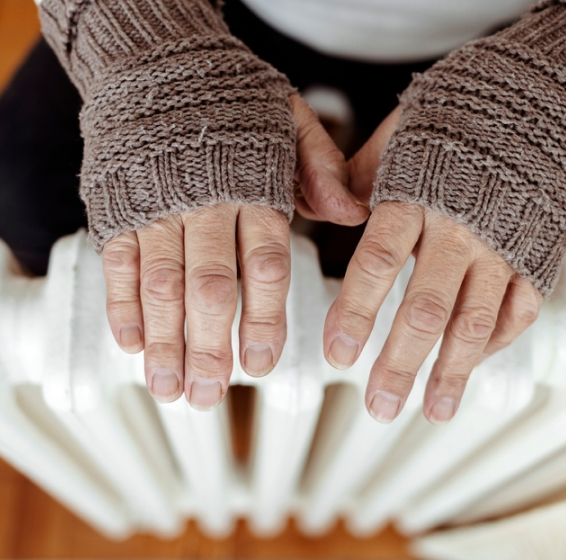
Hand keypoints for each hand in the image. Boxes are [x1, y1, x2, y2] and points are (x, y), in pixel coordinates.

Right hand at [101, 95, 365, 409]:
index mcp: (255, 189)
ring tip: (169, 388)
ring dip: (164, 341)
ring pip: (160, 283)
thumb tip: (353, 212)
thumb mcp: (291, 124)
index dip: (262, 319)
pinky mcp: (120, 207)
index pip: (265, 265)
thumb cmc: (235, 105)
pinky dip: (122, 302)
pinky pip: (118, 260)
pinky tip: (130, 342)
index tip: (260, 365)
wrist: (163, 64)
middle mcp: (206, 203)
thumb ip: (320, 170)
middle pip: (209, 287)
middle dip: (207, 346)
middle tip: (209, 396)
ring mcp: (158, 207)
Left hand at [323, 107, 543, 424]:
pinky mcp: (536, 256)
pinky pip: (519, 310)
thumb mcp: (401, 135)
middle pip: (425, 309)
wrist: (541, 97)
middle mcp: (459, 228)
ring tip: (430, 412)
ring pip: (474, 322)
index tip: (337, 355)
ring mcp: (503, 246)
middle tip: (377, 406)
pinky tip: (471, 370)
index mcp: (415, 196)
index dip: (355, 313)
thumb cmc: (459, 117)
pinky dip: (495, 343)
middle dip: (399, 364)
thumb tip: (328, 208)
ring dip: (450, 373)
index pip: (376, 263)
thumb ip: (360, 174)